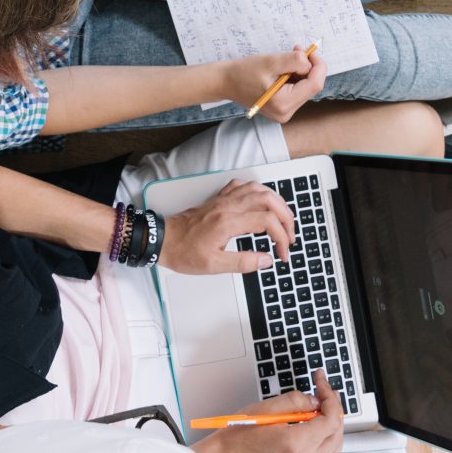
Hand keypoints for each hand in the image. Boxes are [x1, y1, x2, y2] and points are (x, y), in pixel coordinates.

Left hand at [163, 177, 295, 275]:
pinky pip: (242, 186)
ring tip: (283, 219)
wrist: (161, 239)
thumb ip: (243, 263)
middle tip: (289, 236)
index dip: (281, 238)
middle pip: (269, 201)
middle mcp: (228, 207)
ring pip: (258, 189)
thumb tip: (266, 260)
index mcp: (228, 222)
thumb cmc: (183, 252)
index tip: (282, 253)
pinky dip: (257, 191)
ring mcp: (223, 201)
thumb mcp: (214, 266)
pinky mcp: (217, 200)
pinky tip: (260, 201)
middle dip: (286, 218)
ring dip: (276, 202)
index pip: (267, 222)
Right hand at [200, 373, 347, 452]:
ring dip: (335, 426)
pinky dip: (330, 441)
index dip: (330, 397)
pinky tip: (321, 428)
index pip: (330, 418)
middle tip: (325, 392)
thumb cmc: (240, 435)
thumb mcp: (266, 408)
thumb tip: (315, 400)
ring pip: (336, 447)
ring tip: (325, 408)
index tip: (322, 383)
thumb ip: (296, 401)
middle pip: (336, 432)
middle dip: (334, 408)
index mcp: (296, 443)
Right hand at [226, 44, 326, 122]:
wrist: (224, 82)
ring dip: (301, 71)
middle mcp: (286, 113)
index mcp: (283, 104)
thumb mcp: (270, 61)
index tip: (310, 51)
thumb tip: (310, 62)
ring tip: (285, 60)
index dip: (317, 65)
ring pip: (305, 88)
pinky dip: (294, 77)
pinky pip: (297, 91)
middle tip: (297, 50)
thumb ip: (294, 61)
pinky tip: (283, 69)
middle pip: (311, 87)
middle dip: (308, 67)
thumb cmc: (243, 72)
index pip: (314, 85)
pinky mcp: (281, 108)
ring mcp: (284, 113)